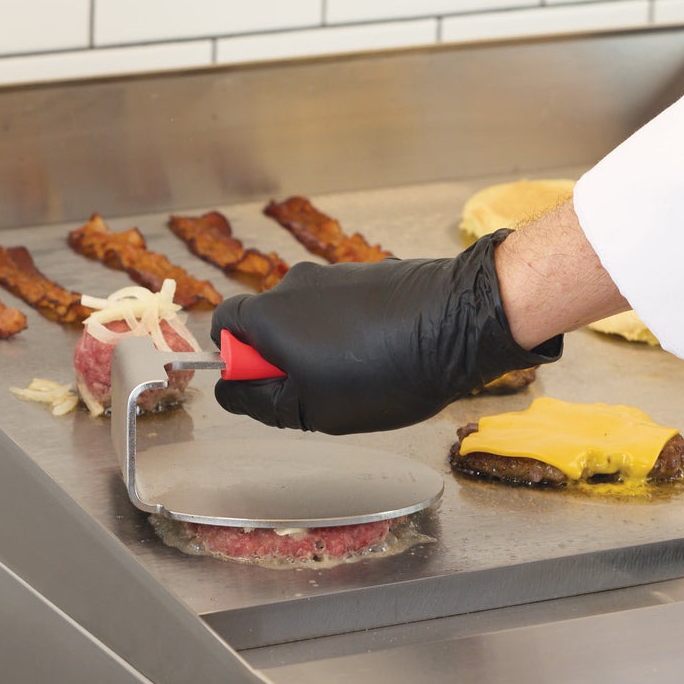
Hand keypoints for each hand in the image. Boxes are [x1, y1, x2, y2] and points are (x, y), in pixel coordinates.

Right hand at [210, 231, 561, 434]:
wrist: (459, 322)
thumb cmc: (382, 372)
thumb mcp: (309, 408)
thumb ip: (257, 401)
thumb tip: (229, 391)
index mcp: (267, 314)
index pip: (224, 327)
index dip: (238, 362)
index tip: (268, 387)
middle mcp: (293, 284)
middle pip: (267, 323)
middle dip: (283, 358)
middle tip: (316, 391)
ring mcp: (333, 275)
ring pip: (307, 318)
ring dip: (320, 348)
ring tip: (361, 377)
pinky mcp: (369, 274)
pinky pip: (343, 308)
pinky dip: (352, 332)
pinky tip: (384, 356)